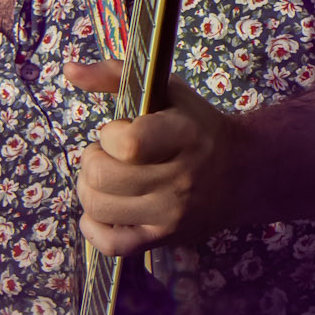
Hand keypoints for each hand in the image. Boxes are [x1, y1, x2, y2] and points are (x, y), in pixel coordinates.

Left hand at [66, 59, 244, 255]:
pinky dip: (94, 229)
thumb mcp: (167, 91)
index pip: (128, 145)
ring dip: (89, 190)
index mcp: (184, 135)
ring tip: (107, 179)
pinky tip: (102, 212)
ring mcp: (172, 214)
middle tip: (107, 156)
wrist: (245, 172)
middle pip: (103, 178)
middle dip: (92, 161)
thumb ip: (116, 75)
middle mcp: (180, 179)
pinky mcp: (164, 239)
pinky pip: (112, 245)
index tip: (119, 131)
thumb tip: (69, 69)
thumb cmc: (198, 126)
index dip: (110, 136)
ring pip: (100, 208)